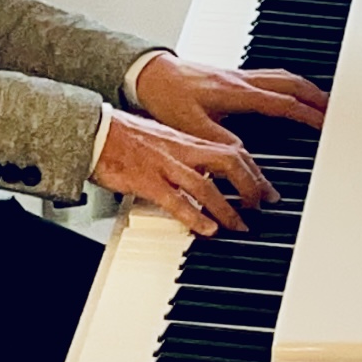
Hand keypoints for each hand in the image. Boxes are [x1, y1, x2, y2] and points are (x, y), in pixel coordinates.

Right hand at [91, 110, 274, 236]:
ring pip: (206, 184)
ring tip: (240, 226)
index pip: (232, 150)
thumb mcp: (163, 138)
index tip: (267, 189)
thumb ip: (186, 152)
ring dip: (227, 208)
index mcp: (187, 140)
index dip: (255, 170)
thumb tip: (204, 167)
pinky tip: (207, 230)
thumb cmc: (124, 136)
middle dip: (251, 186)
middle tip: (262, 207)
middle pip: (229, 161)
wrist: (95, 132)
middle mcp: (181, 150)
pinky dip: (194, 216)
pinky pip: (175, 201)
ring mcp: (165, 165)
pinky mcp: (147, 181)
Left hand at [131, 53, 328, 141]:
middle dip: (316, 97)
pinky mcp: (234, 75)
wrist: (151, 74)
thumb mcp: (192, 126)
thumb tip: (245, 157)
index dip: (307, 114)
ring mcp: (240, 75)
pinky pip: (271, 76)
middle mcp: (242, 80)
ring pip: (283, 76)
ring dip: (305, 88)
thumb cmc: (168, 96)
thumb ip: (221, 141)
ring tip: (320, 101)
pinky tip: (289, 93)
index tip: (324, 123)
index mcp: (236, 93)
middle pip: (291, 83)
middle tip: (335, 111)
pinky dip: (289, 84)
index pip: (282, 103)